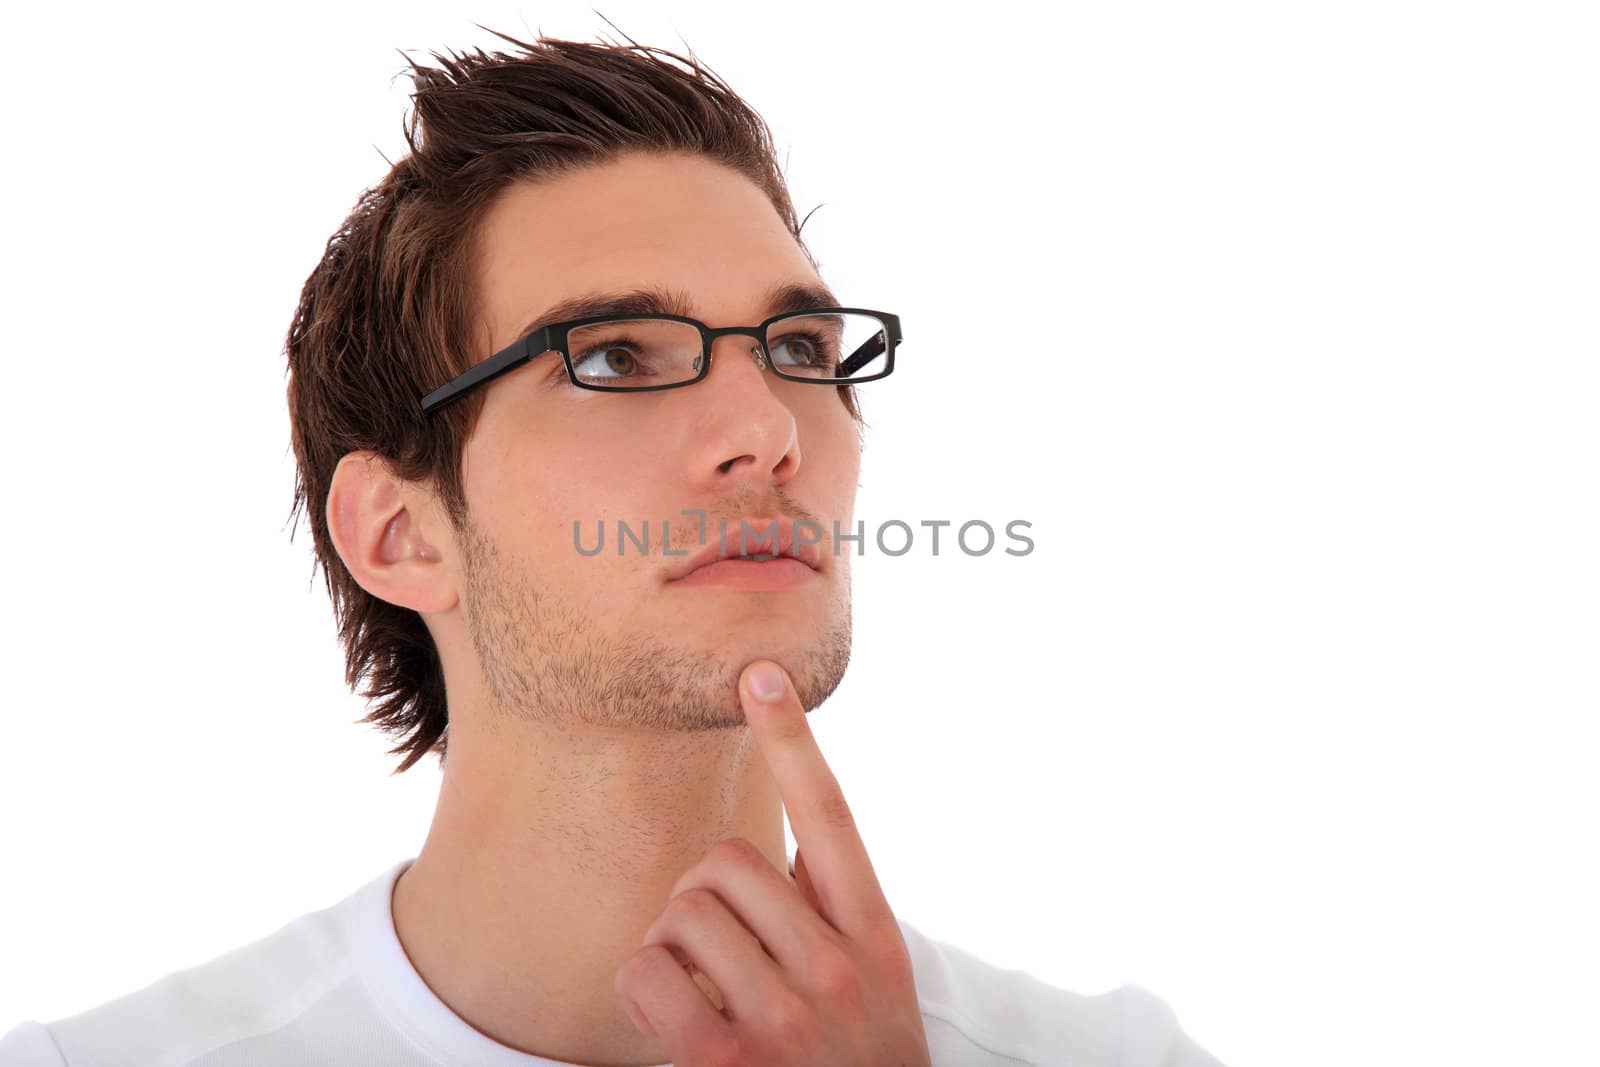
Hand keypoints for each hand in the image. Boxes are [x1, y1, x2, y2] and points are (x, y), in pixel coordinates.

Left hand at [614, 659, 931, 1065]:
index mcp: (874, 936)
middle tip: (722, 957)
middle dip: (705, 901)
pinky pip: (650, 972)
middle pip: (727, 862)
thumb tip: (765, 848)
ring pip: (684, 912)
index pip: (832, 817)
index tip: (759, 672)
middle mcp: (839, 968)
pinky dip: (646, 992)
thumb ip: (825, 917)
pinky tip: (677, 1026)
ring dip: (676, 951)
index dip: (793, 740)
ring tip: (709, 1000)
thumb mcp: (868, 986)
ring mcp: (788, 1017)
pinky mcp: (730, 1061)